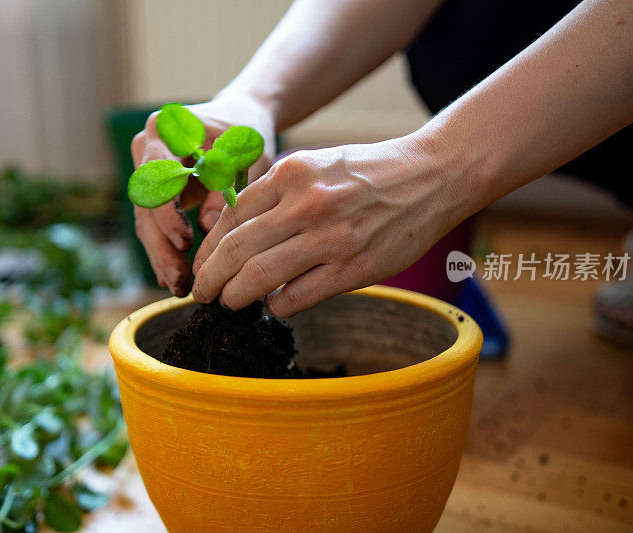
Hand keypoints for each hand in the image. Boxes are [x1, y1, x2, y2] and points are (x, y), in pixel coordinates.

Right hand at [131, 95, 275, 295]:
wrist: (240, 119)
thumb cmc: (243, 134)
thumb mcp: (242, 156)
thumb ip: (225, 187)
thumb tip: (208, 228)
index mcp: (164, 131)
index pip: (157, 177)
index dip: (168, 214)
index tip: (185, 242)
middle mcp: (146, 150)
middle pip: (146, 206)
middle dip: (162, 247)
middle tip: (180, 281)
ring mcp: (146, 172)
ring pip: (147, 221)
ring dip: (162, 256)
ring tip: (180, 287)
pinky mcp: (156, 192)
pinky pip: (157, 226)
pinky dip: (167, 251)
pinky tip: (176, 279)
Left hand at [191, 136, 464, 316]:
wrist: (431, 178)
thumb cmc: (369, 173)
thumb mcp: (315, 165)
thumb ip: (276, 195)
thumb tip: (236, 235)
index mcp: (291, 173)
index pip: (230, 217)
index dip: (207, 248)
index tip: (201, 264)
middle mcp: (306, 204)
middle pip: (236, 251)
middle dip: (210, 278)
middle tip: (202, 292)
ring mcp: (330, 239)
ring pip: (259, 278)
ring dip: (235, 296)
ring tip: (228, 302)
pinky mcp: (353, 269)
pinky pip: (296, 298)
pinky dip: (277, 306)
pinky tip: (275, 303)